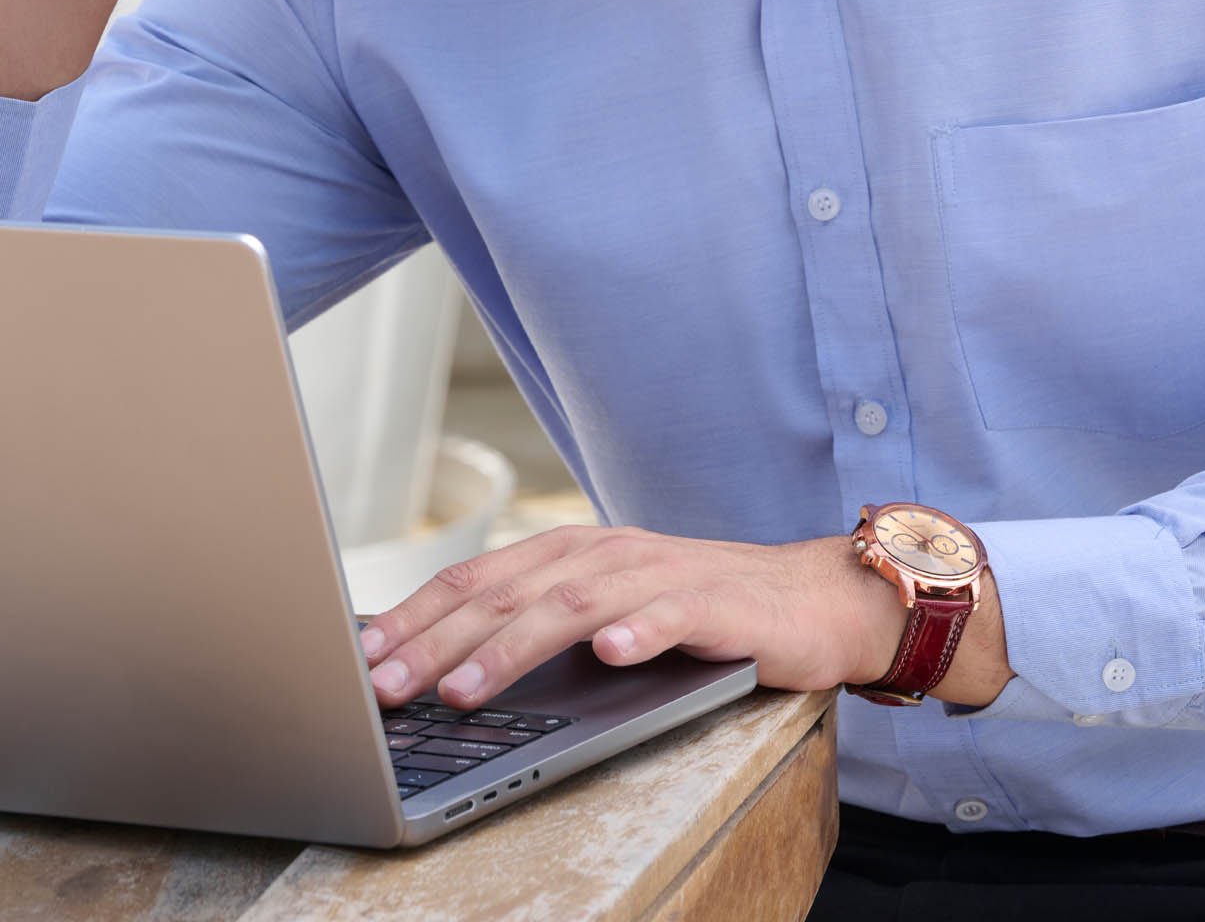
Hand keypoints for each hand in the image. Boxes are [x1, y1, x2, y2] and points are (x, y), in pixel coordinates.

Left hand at [359, 524, 905, 709]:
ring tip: (466, 687)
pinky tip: (610, 653)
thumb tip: (443, 669)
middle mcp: (607, 553)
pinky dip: (637, 630)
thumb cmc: (696, 613)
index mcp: (572, 553)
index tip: (361, 657)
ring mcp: (659, 574)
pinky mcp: (714, 602)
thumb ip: (540, 626)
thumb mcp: (606, 614)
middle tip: (386, 686)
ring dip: (513, 646)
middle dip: (439, 641)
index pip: (478, 579)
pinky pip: (670, 614)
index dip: (416, 615)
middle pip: (509, 593)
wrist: (807, 598)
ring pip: (573, 605)